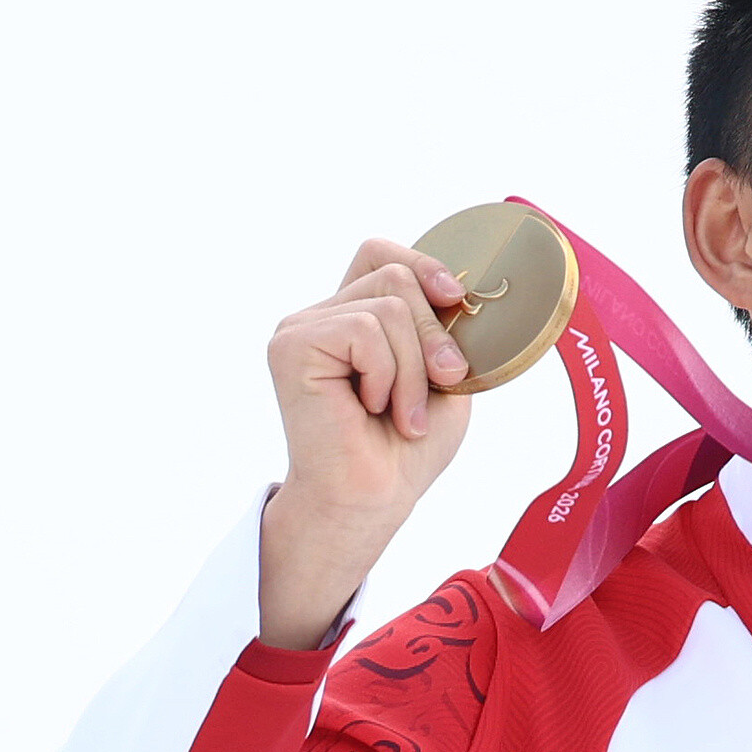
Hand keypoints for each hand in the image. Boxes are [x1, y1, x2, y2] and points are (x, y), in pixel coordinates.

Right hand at [259, 239, 475, 647]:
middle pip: (394, 276)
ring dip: (413, 368)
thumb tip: (458, 288)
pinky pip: (363, 329)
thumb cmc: (406, 449)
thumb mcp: (443, 376)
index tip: (456, 299)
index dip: (422, 264)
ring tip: (402, 412)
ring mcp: (301, 327)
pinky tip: (371, 408)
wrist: (373, 498)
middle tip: (442, 385)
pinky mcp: (292, 344)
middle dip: (434, 333)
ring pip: (388, 305)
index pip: (380, 253)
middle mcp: (322, 315)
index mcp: (354, 317)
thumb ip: (443, 328)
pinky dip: (387, 373)